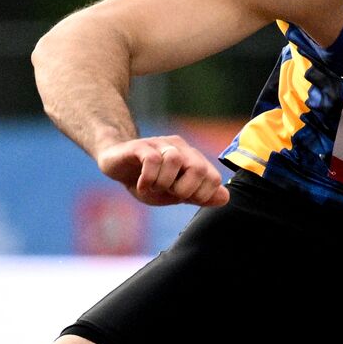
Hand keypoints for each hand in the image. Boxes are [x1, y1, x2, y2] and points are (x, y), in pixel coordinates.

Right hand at [96, 135, 230, 207]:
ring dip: (163, 182)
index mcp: (193, 160)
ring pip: (174, 160)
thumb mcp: (175, 193)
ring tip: (153, 186)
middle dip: (184, 189)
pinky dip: (148, 178)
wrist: (116, 165)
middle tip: (168, 193)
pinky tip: (141, 185)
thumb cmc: (149, 181)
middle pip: (198, 168)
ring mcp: (160, 144)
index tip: (183, 199)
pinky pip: (152, 159)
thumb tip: (225, 198)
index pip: (214, 178)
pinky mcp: (140, 146)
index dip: (201, 195)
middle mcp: (180, 148)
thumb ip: (199, 196)